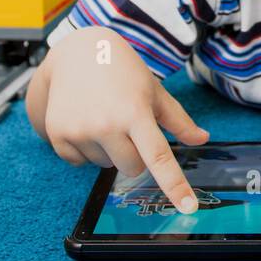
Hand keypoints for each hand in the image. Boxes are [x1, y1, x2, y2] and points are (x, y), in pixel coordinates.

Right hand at [25, 27, 208, 212]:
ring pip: (106, 166)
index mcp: (135, 112)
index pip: (159, 157)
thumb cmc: (122, 71)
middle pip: (133, 168)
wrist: (77, 52)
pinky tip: (84, 121)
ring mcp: (80, 131)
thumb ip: (178, 119)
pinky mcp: (58, 135)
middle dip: (135, 153)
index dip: (175, 185)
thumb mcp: (153, 90)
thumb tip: (202, 139)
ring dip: (108, 150)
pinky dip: (85, 149)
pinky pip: (80, 163)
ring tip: (102, 116)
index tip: (188, 207)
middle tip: (126, 125)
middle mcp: (106, 124)